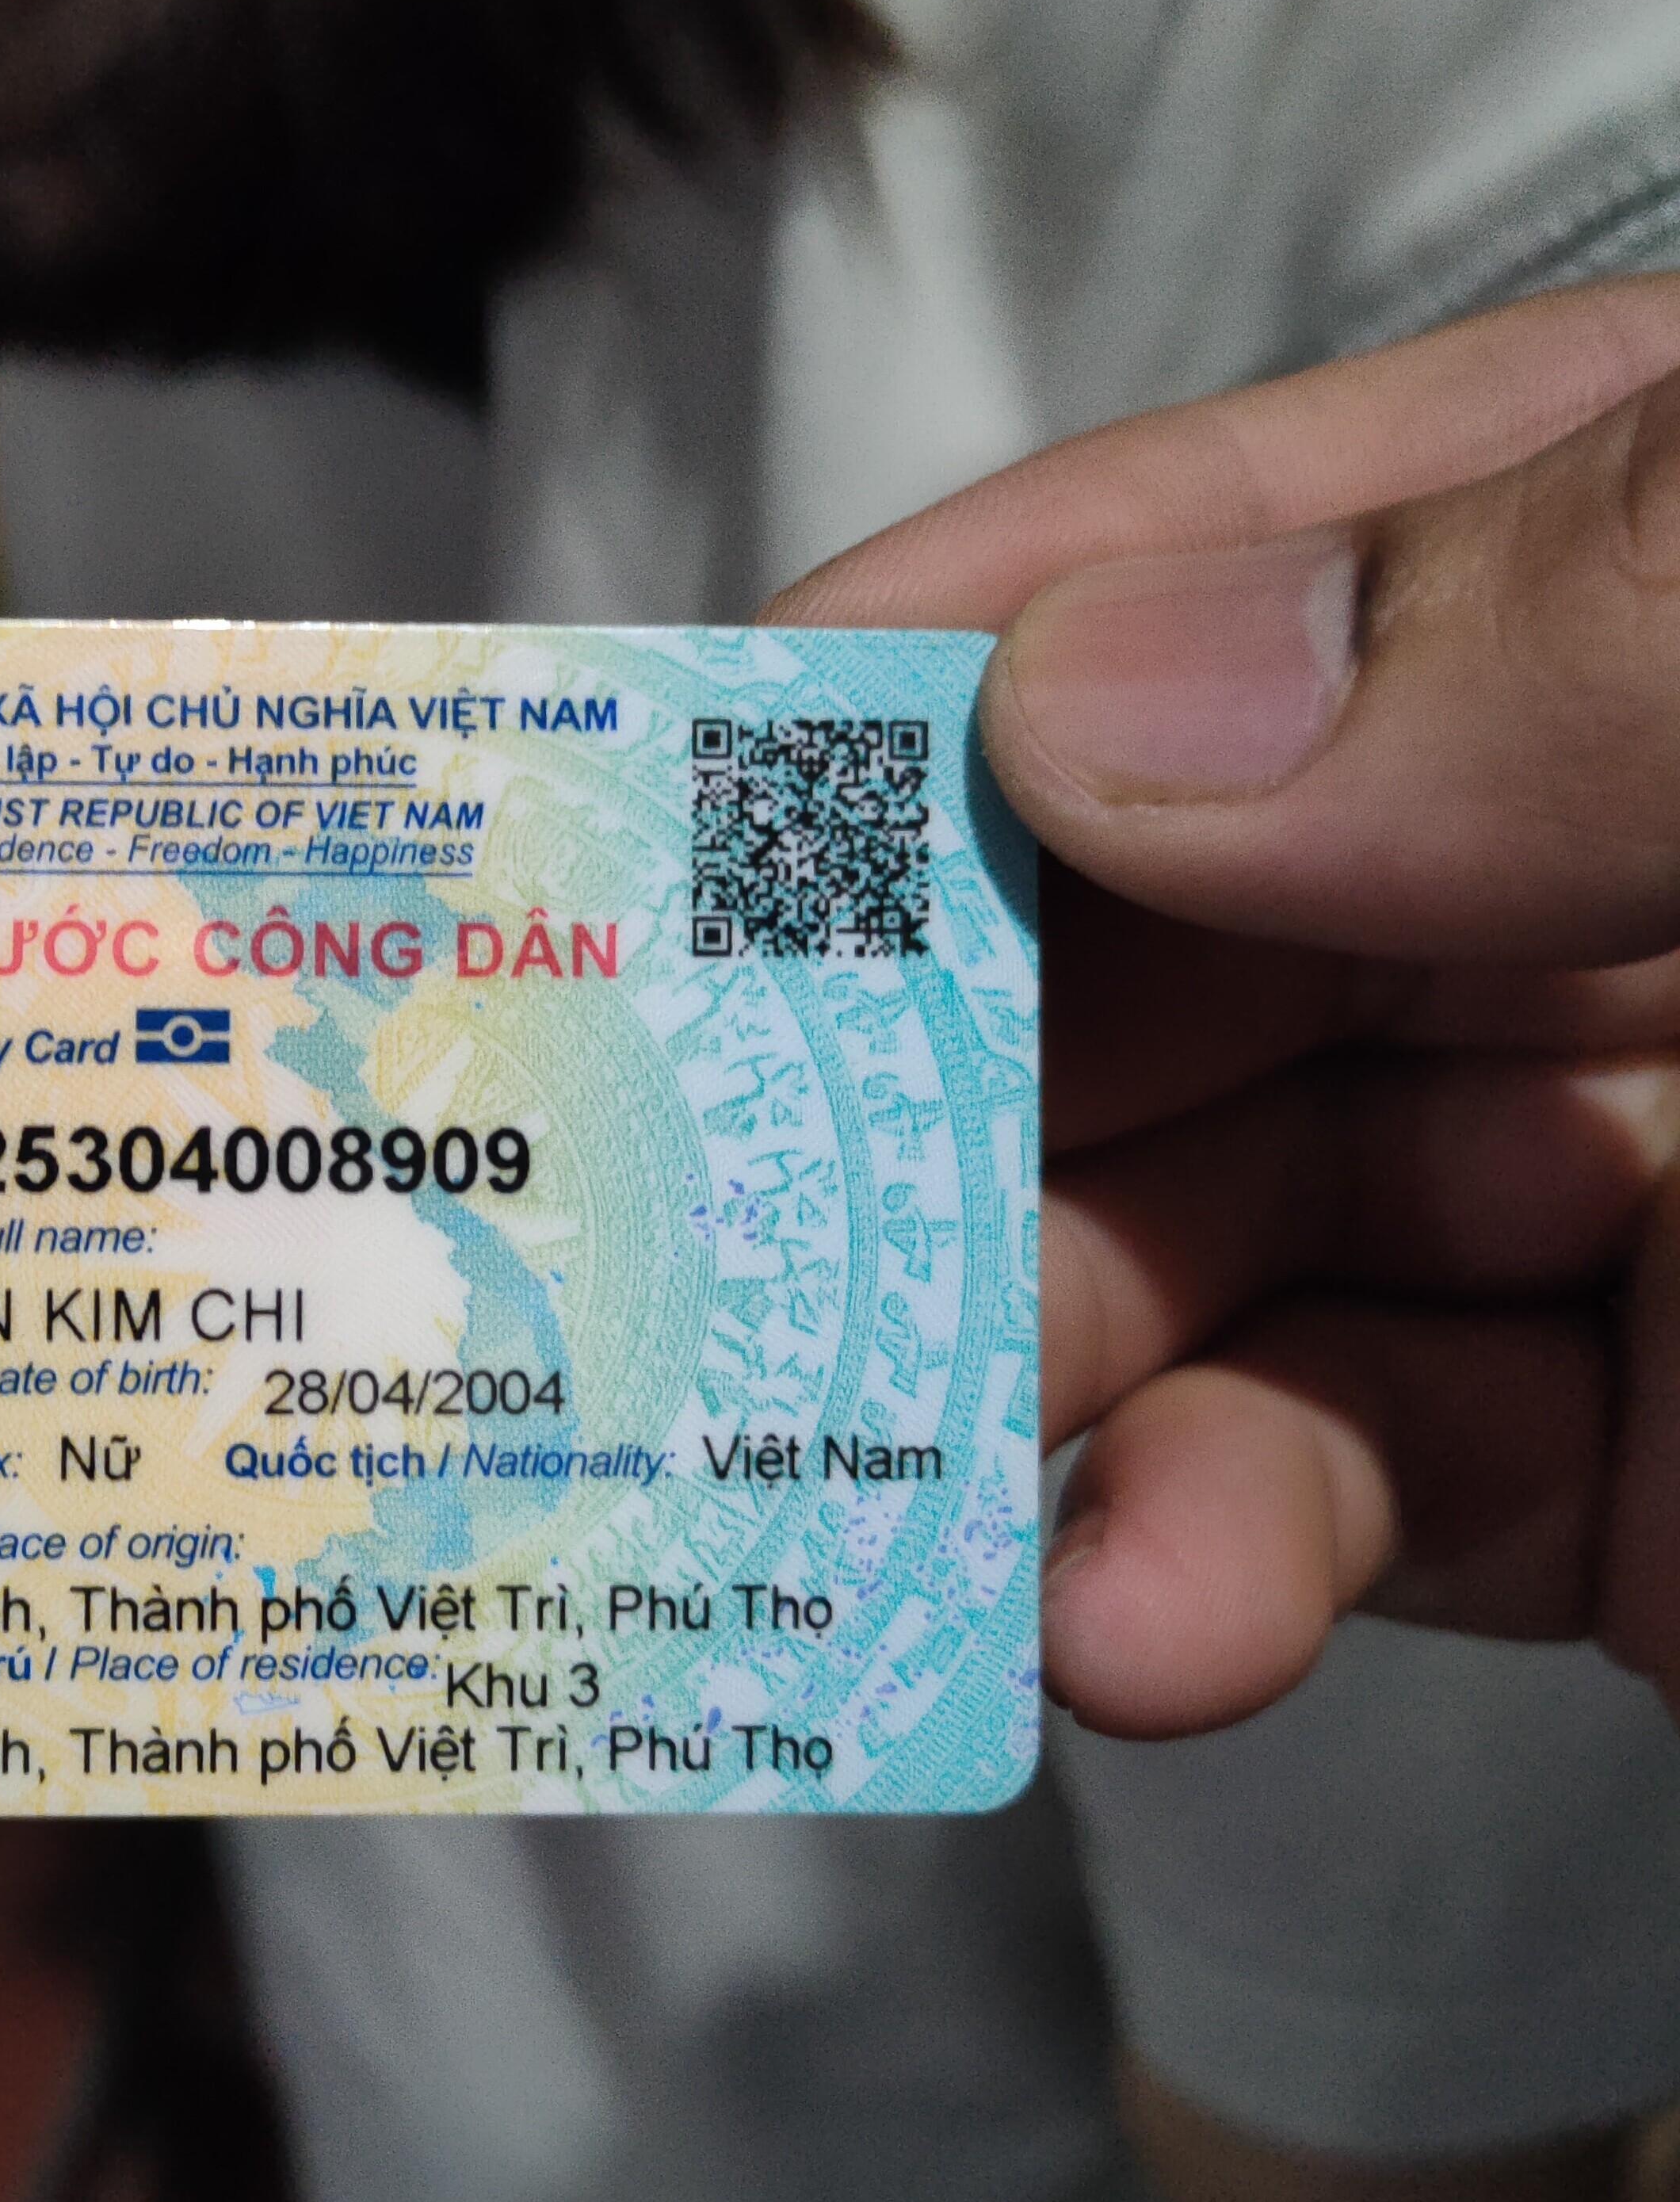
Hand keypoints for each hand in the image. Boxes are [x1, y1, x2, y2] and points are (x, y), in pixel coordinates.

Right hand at [771, 275, 1679, 1738]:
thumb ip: (1603, 636)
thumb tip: (1095, 706)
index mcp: (1668, 581)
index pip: (1233, 574)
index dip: (920, 676)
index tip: (626, 820)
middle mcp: (1613, 856)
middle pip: (1162, 939)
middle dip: (926, 1086)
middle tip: (699, 1242)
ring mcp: (1637, 1164)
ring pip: (1220, 1234)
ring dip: (1032, 1368)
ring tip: (900, 1496)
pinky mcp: (1670, 1478)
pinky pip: (1374, 1481)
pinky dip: (1212, 1554)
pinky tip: (1131, 1628)